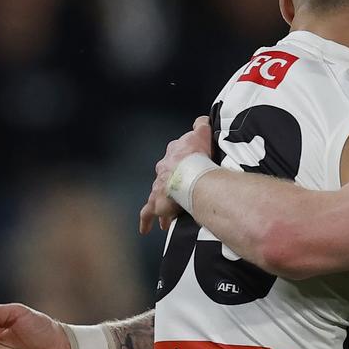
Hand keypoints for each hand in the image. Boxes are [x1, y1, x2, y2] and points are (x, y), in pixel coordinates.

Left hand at [139, 115, 213, 233]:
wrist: (190, 174)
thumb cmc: (199, 156)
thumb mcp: (202, 133)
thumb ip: (202, 124)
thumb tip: (202, 119)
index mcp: (174, 153)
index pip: (175, 156)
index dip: (183, 162)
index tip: (188, 168)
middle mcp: (163, 168)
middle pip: (166, 176)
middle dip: (172, 185)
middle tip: (180, 195)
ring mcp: (158, 186)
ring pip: (158, 195)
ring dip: (163, 203)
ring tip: (166, 215)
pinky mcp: (156, 202)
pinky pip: (148, 212)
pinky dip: (147, 220)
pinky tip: (146, 229)